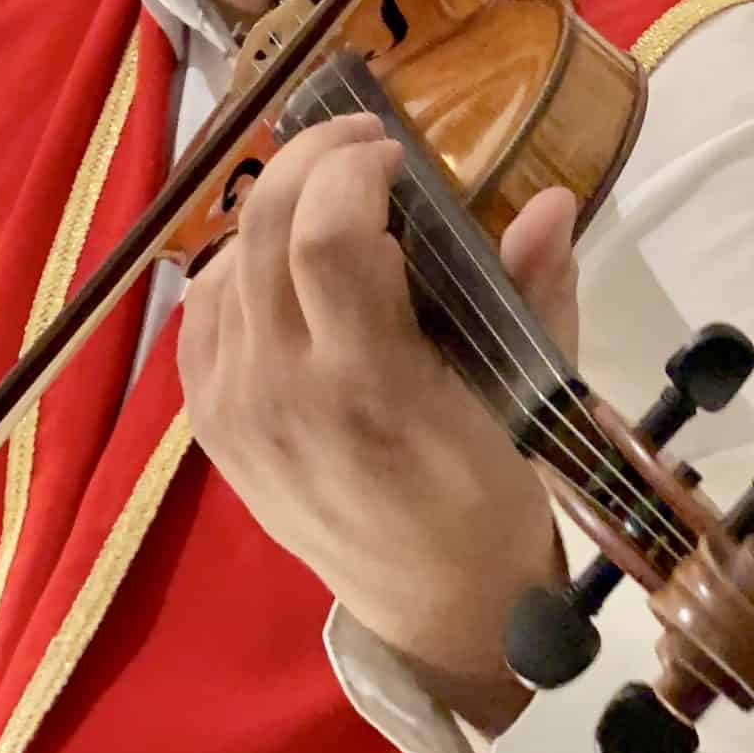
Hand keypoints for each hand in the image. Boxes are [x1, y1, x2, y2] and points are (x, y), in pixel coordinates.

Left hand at [178, 112, 569, 735]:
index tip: (398, 154)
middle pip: (263, 230)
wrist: (430, 606)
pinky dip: (238, 267)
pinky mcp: (208, 424)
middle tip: (363, 146)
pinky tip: (285, 266)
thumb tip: (553, 200)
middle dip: (311, 161)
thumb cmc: (489, 495)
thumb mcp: (527, 395)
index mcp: (369, 387)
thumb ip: (533, 291)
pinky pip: (200, 312)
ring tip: (332, 203)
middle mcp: (282, 393)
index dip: (351, 171)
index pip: (324, 241)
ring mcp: (232, 410)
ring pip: (222, 262)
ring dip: (275, 211)